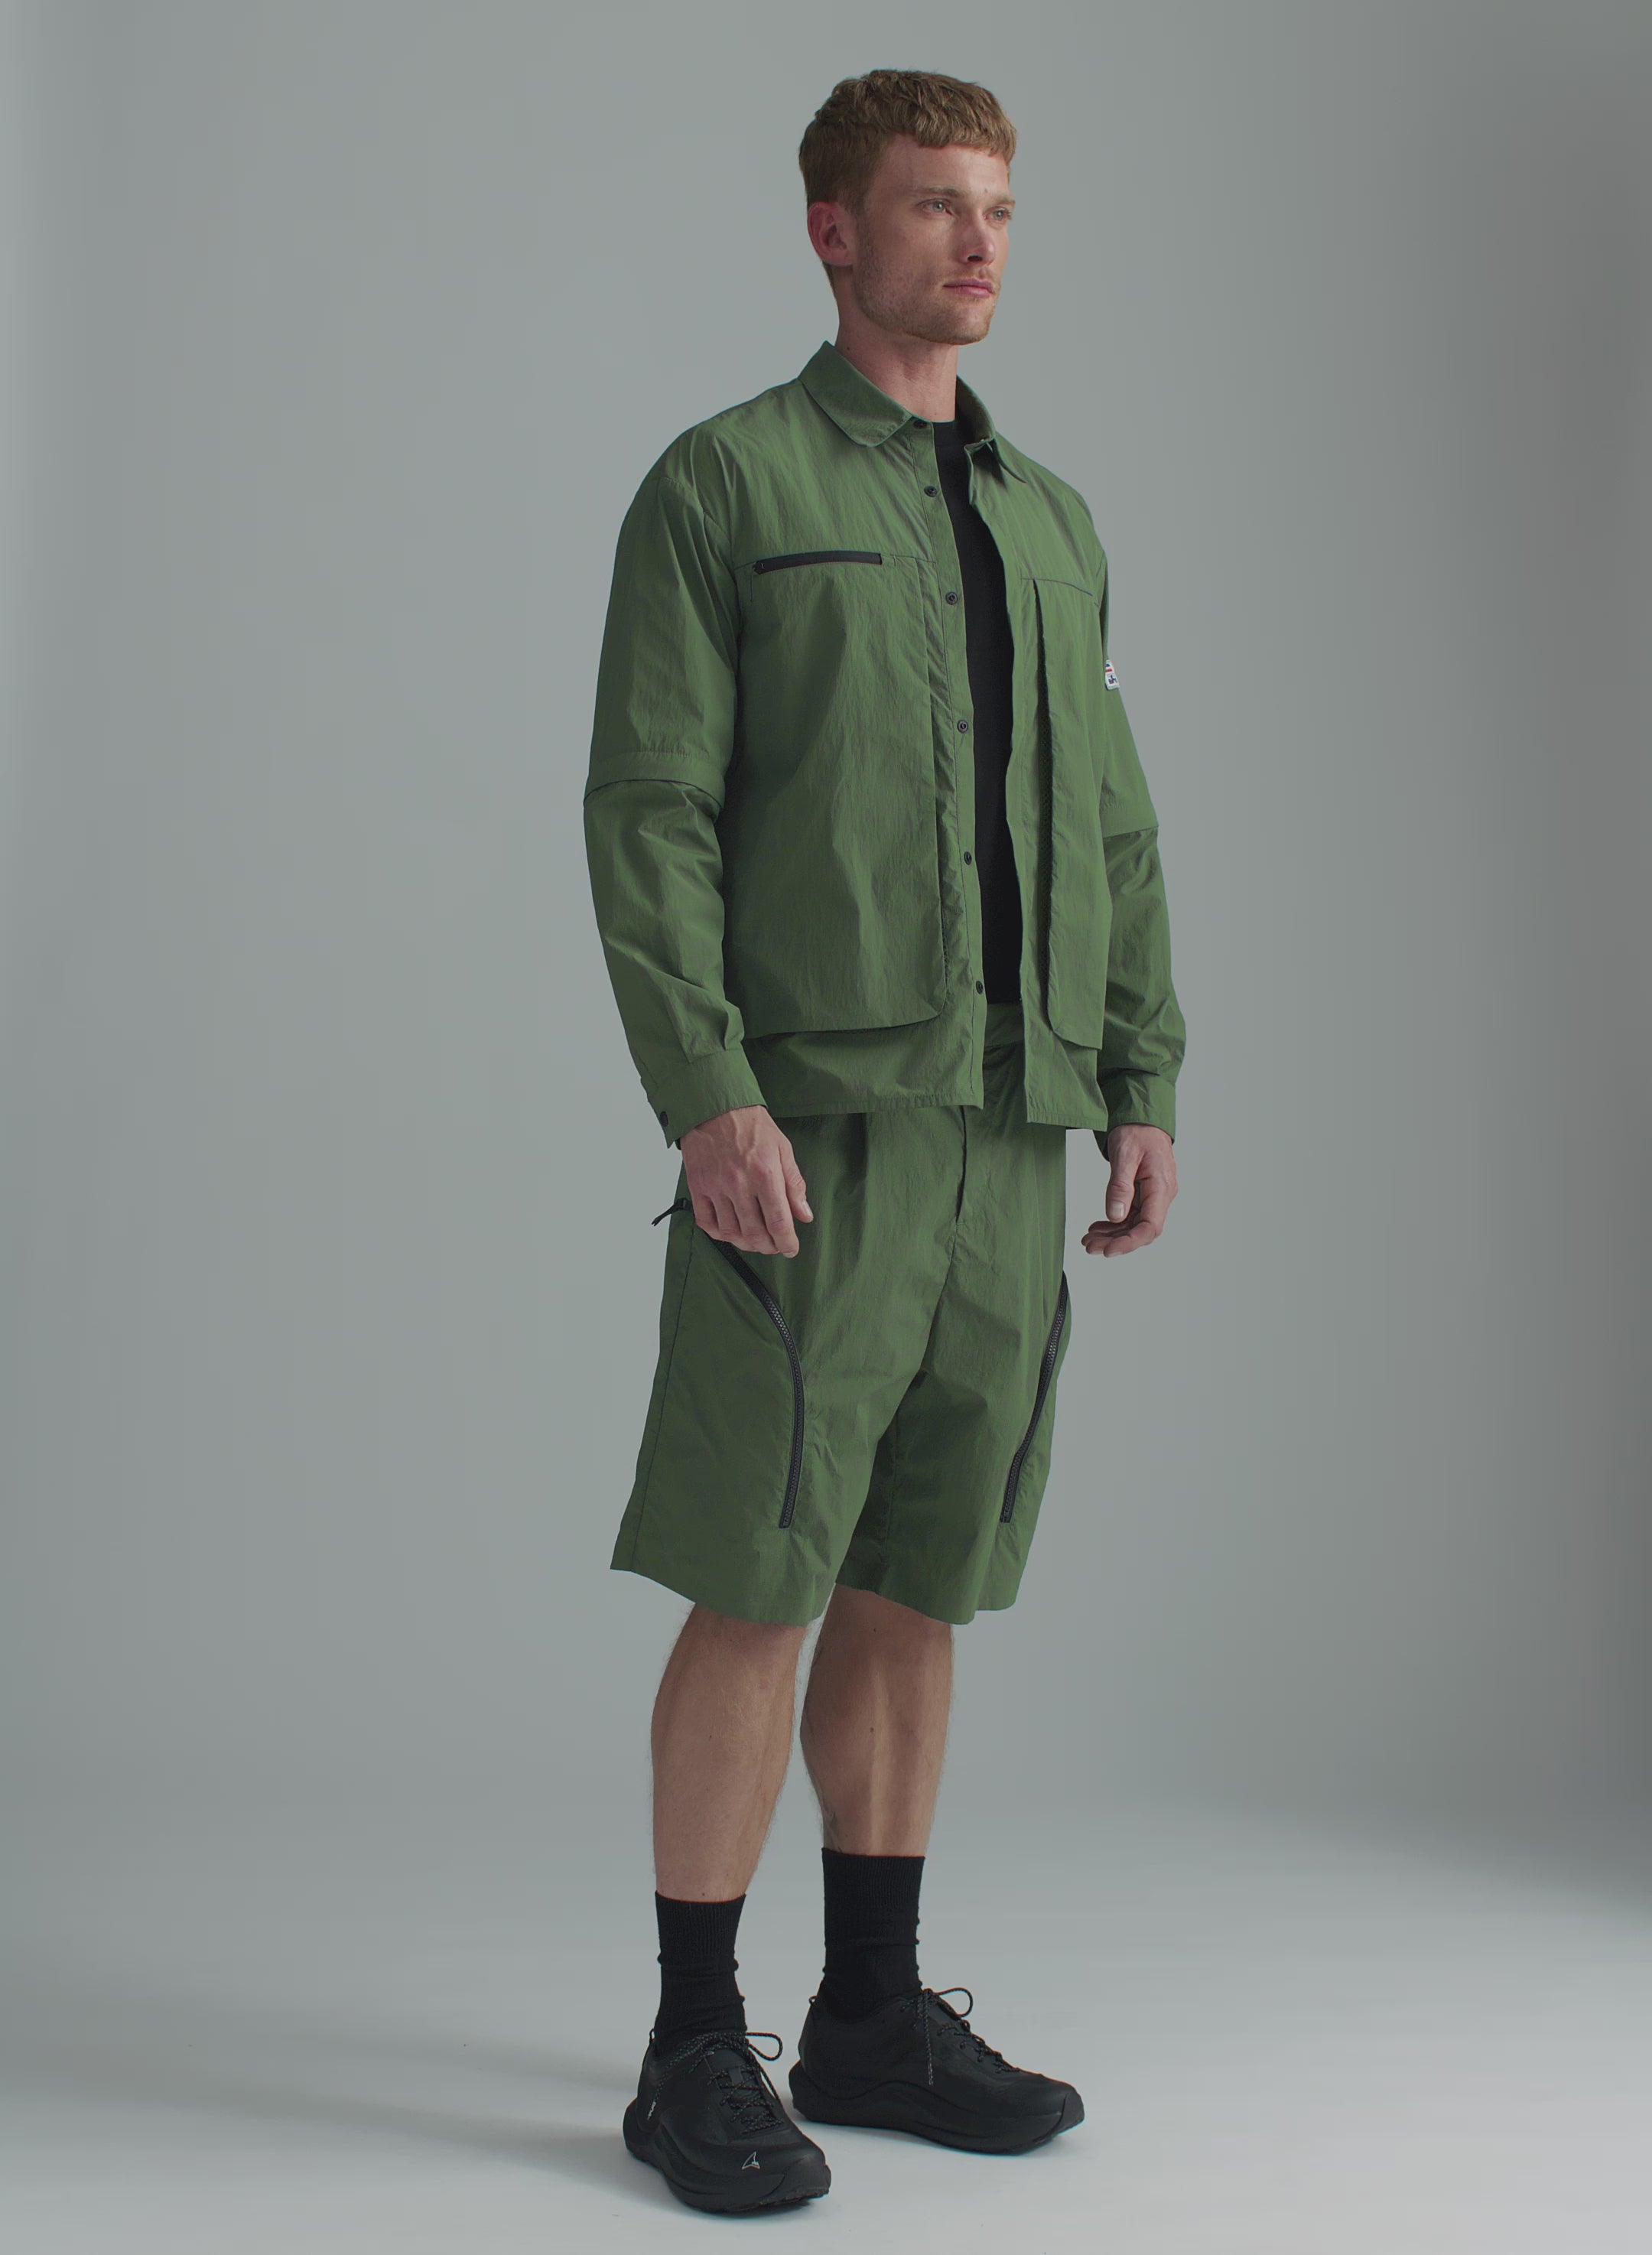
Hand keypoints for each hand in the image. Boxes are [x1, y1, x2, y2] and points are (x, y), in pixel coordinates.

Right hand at [679, 1105, 812, 1256]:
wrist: (715, 1108)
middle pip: (755, 1233)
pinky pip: (706, 1222)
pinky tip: (730, 1232)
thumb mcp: (783, 1150)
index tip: (791, 1249)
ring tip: (755, 1241)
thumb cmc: (751, 1126)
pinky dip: (719, 1233)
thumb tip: (804, 1215)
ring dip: (745, 1243)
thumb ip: (794, 1185)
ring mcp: (716, 1187)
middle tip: (774, 1246)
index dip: (786, 1242)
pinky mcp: (698, 1186)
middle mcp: (739, 1184)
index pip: (778, 1222)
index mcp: (765, 1174)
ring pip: (731, 1232)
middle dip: (768, 1246)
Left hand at [1083, 1123, 1175, 1255]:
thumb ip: (1120, 1186)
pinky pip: (1131, 1215)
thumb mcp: (1124, 1155)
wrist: (1143, 1119)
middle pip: (1141, 1229)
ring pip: (1134, 1225)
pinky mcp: (1145, 1194)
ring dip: (1112, 1235)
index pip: (1150, 1226)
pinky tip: (1098, 1227)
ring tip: (1088, 1240)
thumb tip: (1115, 1215)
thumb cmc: (1137, 1131)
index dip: (1129, 1242)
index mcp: (1161, 1186)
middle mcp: (1162, 1194)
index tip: (1108, 1250)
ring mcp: (1154, 1195)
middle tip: (1089, 1247)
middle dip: (1115, 1241)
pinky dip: (1114, 1223)